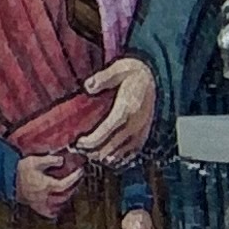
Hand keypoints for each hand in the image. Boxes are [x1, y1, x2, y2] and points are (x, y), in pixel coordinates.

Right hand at [14, 146, 82, 215]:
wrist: (4, 178)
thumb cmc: (19, 170)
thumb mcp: (34, 161)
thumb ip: (50, 160)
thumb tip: (62, 160)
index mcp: (48, 185)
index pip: (67, 183)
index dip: (75, 177)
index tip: (80, 170)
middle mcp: (46, 196)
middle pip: (65, 195)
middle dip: (73, 187)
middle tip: (76, 180)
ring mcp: (40, 202)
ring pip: (58, 205)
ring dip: (65, 198)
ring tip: (68, 192)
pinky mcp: (33, 205)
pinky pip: (46, 213)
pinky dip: (53, 212)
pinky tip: (55, 209)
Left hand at [73, 51, 157, 165]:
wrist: (153, 76)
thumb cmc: (132, 72)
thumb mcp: (117, 69)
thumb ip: (102, 78)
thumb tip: (88, 87)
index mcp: (127, 109)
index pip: (106, 132)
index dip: (90, 142)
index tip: (77, 143)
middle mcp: (136, 123)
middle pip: (111, 147)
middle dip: (92, 151)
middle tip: (76, 149)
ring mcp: (141, 130)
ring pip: (121, 154)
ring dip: (103, 156)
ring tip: (87, 153)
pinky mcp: (144, 134)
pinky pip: (132, 153)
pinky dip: (118, 158)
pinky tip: (106, 157)